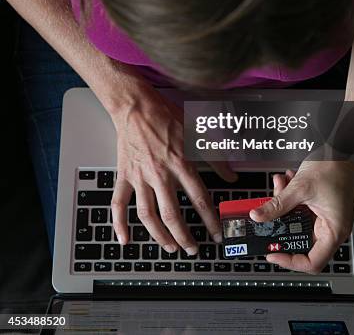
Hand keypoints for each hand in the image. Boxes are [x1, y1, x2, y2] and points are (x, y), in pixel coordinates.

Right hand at [108, 78, 236, 254]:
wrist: (137, 106)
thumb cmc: (166, 116)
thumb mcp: (198, 133)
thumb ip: (217, 157)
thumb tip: (232, 175)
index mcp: (181, 163)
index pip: (199, 199)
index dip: (210, 219)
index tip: (216, 234)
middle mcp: (160, 173)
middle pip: (172, 214)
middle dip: (184, 237)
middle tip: (192, 248)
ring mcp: (140, 176)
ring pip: (148, 215)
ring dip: (159, 236)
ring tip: (169, 247)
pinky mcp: (124, 176)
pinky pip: (118, 203)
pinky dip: (119, 223)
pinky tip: (124, 239)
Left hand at [249, 160, 353, 273]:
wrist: (343, 146)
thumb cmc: (336, 166)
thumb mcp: (300, 188)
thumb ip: (277, 204)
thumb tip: (259, 217)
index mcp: (333, 230)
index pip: (312, 262)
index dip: (290, 261)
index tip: (273, 254)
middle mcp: (332, 226)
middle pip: (300, 237)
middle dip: (282, 222)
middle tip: (269, 215)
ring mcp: (327, 215)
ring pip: (298, 219)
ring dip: (285, 203)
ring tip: (280, 184)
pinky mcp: (322, 204)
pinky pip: (302, 207)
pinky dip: (291, 195)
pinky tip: (288, 179)